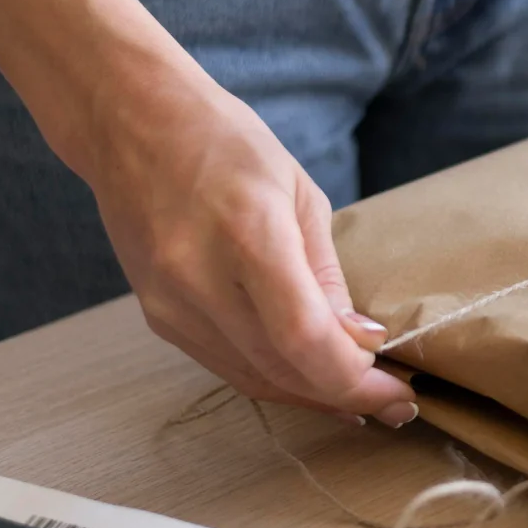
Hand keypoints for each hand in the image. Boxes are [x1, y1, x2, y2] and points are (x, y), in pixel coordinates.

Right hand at [82, 72, 416, 426]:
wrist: (131, 123)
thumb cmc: (226, 144)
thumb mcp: (301, 194)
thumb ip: (327, 275)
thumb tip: (360, 340)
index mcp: (247, 234)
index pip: (304, 337)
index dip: (354, 378)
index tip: (397, 389)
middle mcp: (199, 278)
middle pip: (281, 368)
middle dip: (346, 396)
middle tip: (397, 403)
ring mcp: (169, 303)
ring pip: (251, 378)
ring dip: (312, 397)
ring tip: (363, 401)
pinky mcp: (157, 317)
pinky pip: (224, 365)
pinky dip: (273, 378)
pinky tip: (311, 381)